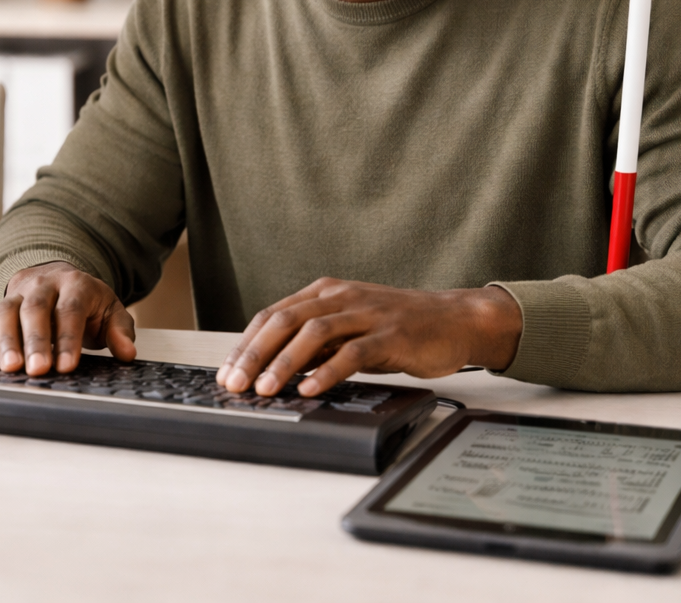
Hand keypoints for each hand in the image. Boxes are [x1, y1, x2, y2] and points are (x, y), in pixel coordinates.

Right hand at [0, 261, 136, 374]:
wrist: (59, 278)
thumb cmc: (86, 302)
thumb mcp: (110, 311)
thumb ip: (120, 331)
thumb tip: (127, 352)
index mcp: (75, 284)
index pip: (70, 309)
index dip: (68, 338)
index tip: (66, 366)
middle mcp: (42, 285)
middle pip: (35, 309)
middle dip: (35, 341)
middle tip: (37, 369)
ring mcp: (18, 294)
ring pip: (6, 311)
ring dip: (6, 340)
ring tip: (10, 368)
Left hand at [216, 279, 521, 397]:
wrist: (454, 319)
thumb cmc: (397, 327)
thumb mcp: (348, 328)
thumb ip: (314, 344)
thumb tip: (272, 369)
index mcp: (324, 292)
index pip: (273, 315)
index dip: (246, 343)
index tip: (227, 371)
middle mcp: (340, 297)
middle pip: (285, 321)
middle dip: (255, 353)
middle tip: (235, 382)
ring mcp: (366, 314)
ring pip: (314, 333)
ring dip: (285, 362)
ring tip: (266, 388)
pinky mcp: (391, 334)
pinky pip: (354, 352)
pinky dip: (328, 371)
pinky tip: (311, 389)